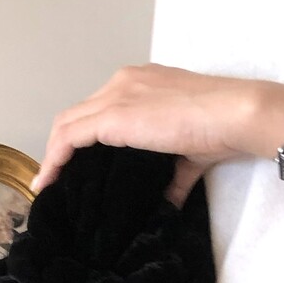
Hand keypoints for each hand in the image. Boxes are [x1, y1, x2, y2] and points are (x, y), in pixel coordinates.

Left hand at [31, 63, 262, 197]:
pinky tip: (49, 181)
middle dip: (62, 146)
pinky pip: (70, 137)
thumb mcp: (191, 153)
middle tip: (58, 176)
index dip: (84, 137)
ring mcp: (116, 95)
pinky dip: (55, 159)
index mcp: (141, 84)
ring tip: (49, 182)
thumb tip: (169, 199)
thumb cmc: (220, 128)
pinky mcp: (113, 115)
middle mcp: (123, 82)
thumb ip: (174, 174)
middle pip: (78, 113)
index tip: (78, 165)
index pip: (100, 108)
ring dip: (54, 154)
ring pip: (68, 123)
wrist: (234, 114)